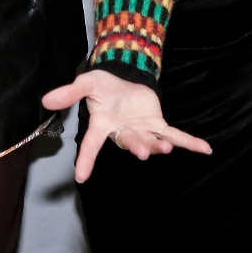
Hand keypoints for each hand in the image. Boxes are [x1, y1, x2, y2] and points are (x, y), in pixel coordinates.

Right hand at [42, 68, 211, 182]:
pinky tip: (205, 149)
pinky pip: (176, 135)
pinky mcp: (158, 124)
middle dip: (136, 146)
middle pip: (128, 142)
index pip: (91, 144)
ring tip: (165, 148)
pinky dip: (190, 142)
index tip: (80, 177)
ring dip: (159, 145)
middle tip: (142, 152)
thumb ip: (69, 93)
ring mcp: (142, 130)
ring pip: (150, 140)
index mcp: (103, 125)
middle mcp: (123, 132)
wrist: (125, 75)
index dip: (86, 159)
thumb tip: (46, 101)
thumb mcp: (87, 83)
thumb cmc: (105, 84)